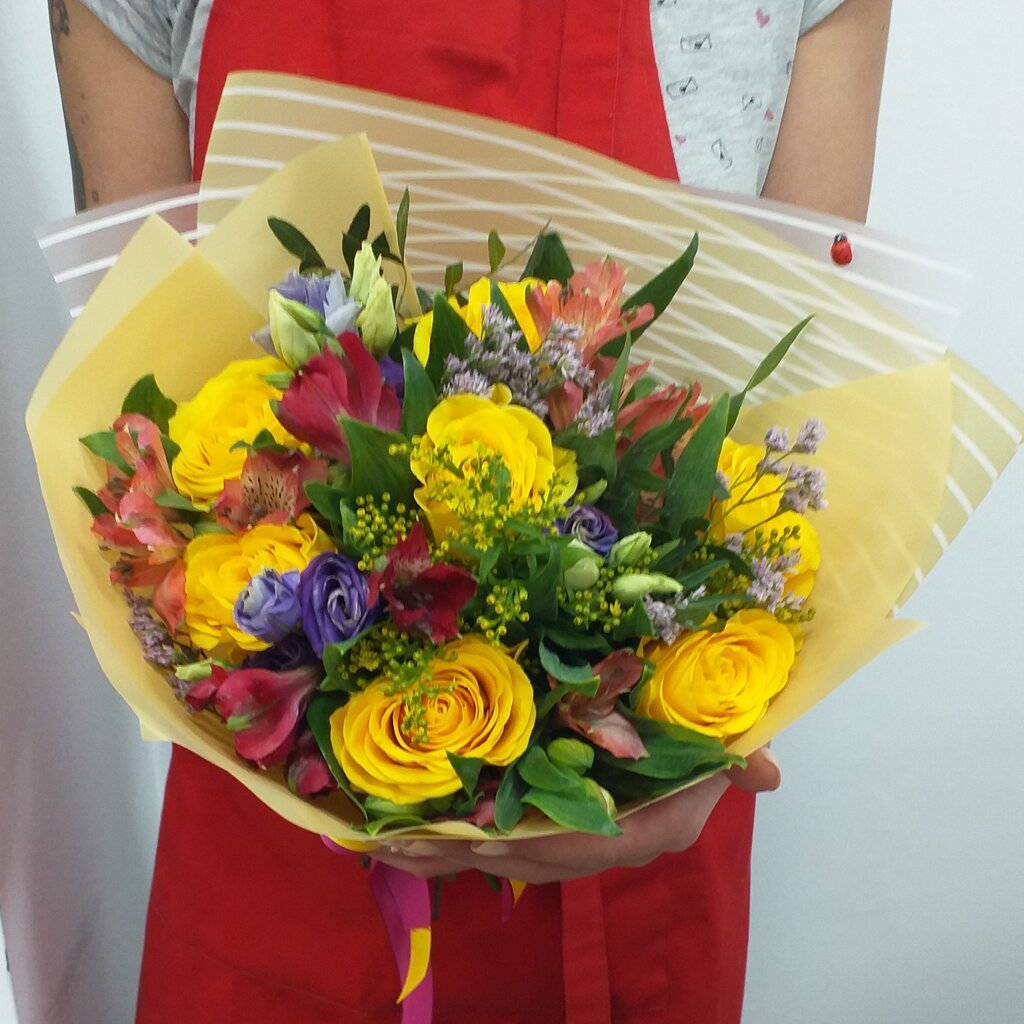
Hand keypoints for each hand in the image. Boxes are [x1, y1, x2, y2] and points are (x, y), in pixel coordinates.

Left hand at [369, 747, 780, 883]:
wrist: (689, 765)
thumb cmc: (697, 755)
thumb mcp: (717, 759)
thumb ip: (733, 765)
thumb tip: (766, 774)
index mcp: (639, 831)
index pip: (582, 847)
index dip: (533, 846)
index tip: (485, 842)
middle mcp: (599, 845)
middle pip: (525, 858)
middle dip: (466, 855)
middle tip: (401, 847)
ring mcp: (570, 840)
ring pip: (501, 855)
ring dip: (446, 851)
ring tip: (385, 845)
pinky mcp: (546, 828)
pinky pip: (493, 840)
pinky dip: (449, 841)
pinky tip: (404, 838)